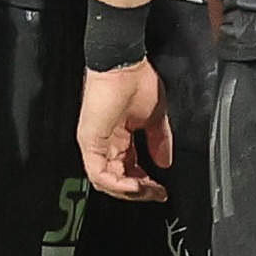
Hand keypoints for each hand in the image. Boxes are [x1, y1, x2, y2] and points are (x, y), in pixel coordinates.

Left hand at [77, 60, 166, 200]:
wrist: (124, 63)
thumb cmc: (136, 80)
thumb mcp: (155, 118)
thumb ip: (159, 141)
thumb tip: (166, 162)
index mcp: (118, 137)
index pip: (128, 170)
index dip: (145, 183)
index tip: (161, 188)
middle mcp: (104, 143)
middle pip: (117, 180)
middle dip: (140, 191)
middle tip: (157, 192)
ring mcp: (95, 144)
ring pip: (107, 182)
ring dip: (130, 192)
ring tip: (149, 190)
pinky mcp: (90, 142)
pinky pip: (99, 174)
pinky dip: (118, 185)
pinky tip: (136, 185)